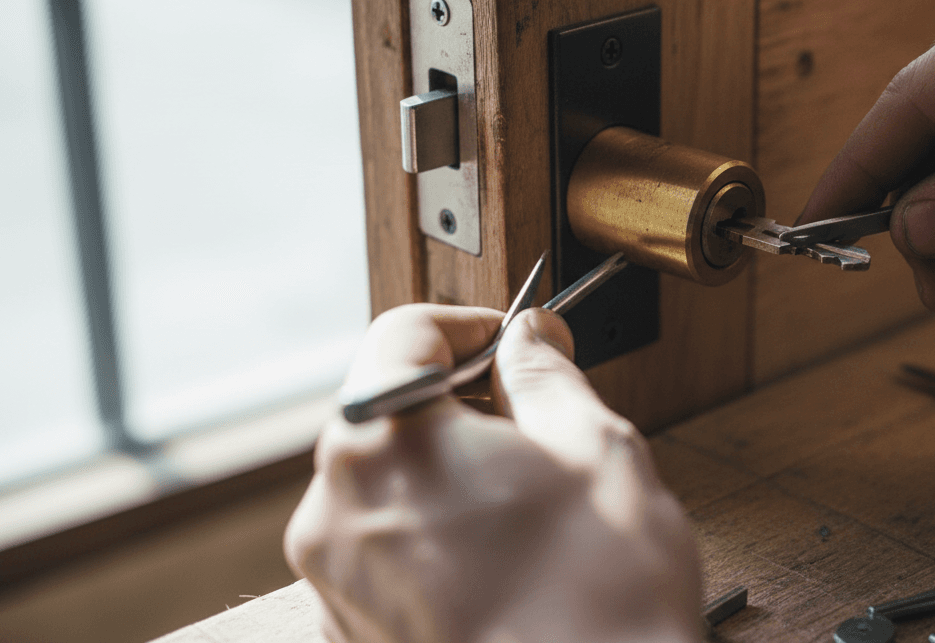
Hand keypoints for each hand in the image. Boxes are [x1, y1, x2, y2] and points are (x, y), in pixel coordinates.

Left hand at [285, 304, 701, 642]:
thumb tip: (531, 337)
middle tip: (533, 426)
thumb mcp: (594, 449)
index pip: (402, 334)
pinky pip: (384, 551)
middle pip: (386, 412)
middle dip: (459, 403)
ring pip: (387, 485)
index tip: (512, 342)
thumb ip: (545, 374)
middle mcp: (334, 513)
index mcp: (382, 447)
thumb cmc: (600, 600)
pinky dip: (433, 535)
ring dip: (448, 473)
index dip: (469, 323)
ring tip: (526, 508)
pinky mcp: (352, 633)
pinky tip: (502, 560)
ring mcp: (337, 583)